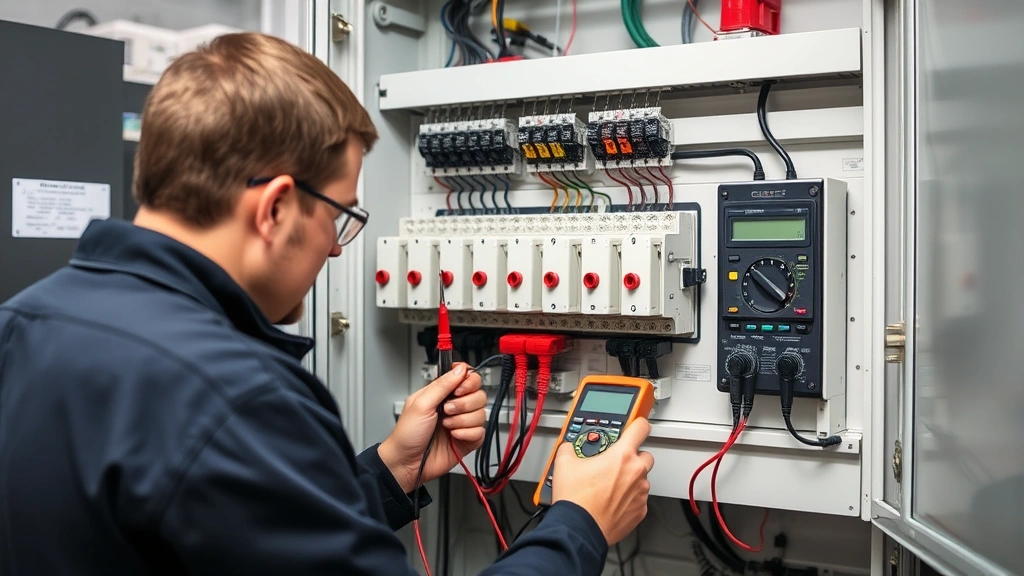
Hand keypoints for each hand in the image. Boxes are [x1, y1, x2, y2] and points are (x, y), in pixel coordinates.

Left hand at [378, 363, 486, 492]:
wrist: (407, 463)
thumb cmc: (407, 434)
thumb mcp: (421, 404)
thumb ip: (442, 385)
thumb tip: (460, 368)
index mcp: (442, 393)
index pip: (467, 377)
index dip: (469, 381)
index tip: (459, 389)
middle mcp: (455, 406)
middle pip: (479, 394)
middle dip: (464, 403)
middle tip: (447, 410)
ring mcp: (462, 423)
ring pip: (481, 413)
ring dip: (462, 420)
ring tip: (447, 426)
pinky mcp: (467, 439)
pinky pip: (480, 432)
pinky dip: (466, 434)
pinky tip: (454, 437)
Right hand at [551, 418, 653, 544]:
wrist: (579, 528)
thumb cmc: (576, 499)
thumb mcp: (564, 463)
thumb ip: (570, 448)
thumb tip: (569, 448)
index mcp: (621, 456)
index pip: (640, 429)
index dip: (638, 424)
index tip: (637, 426)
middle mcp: (636, 473)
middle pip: (645, 455)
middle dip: (632, 457)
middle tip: (615, 463)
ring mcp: (640, 493)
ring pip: (642, 479)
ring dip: (630, 479)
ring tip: (609, 487)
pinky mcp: (640, 512)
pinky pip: (638, 499)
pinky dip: (629, 499)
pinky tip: (612, 502)